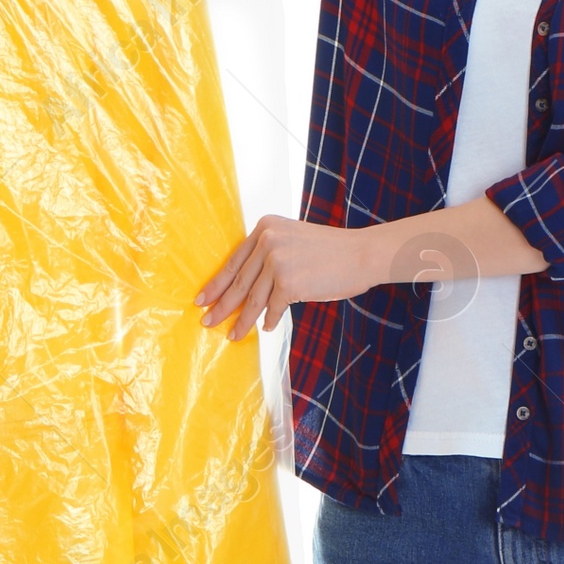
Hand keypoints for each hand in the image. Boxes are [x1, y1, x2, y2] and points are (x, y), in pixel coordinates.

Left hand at [195, 215, 379, 339]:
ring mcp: (277, 262)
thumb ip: (269, 254)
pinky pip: (273, 309)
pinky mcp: (289, 284)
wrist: (362, 254)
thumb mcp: (293, 240)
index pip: (234, 261)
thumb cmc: (331, 251)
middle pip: (238, 282)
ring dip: (242, 321)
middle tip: (207, 322)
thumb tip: (244, 287)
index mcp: (264, 228)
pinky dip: (271, 320)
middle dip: (221, 306)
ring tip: (233, 335)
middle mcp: (267, 241)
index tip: (202, 299)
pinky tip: (267, 328)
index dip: (216, 284)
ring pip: (253, 300)